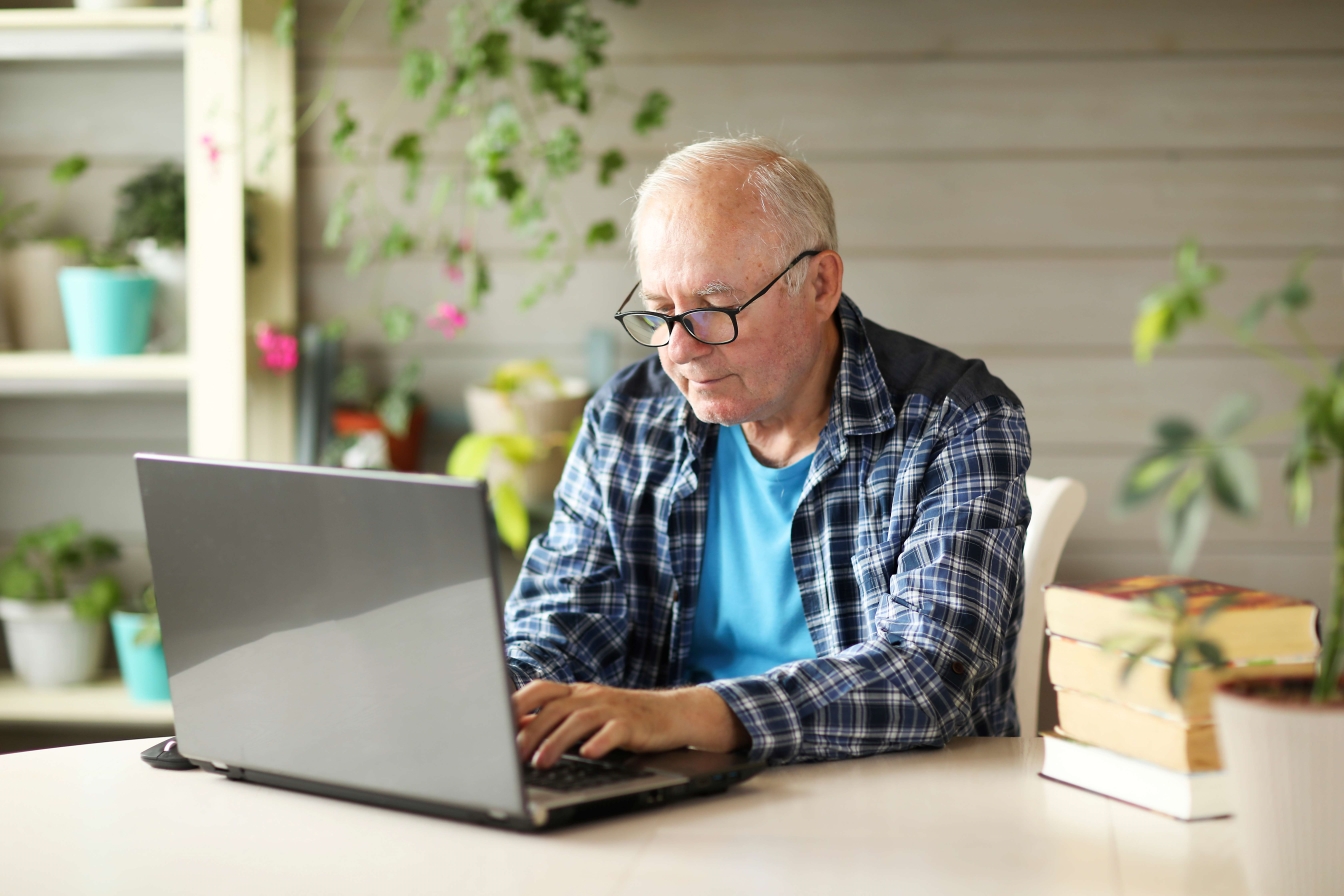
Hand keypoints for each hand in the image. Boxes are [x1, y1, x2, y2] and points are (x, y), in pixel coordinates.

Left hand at [512, 681, 749, 768]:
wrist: (672, 714)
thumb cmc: (624, 717)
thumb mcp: (587, 713)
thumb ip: (556, 718)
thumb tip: (517, 728)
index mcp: (577, 692)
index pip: (541, 689)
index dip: (518, 702)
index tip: (498, 721)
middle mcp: (591, 696)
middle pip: (554, 708)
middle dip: (531, 731)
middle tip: (514, 755)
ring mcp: (612, 708)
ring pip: (578, 720)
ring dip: (556, 742)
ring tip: (541, 762)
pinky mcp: (632, 724)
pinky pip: (614, 730)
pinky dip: (600, 741)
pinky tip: (589, 754)